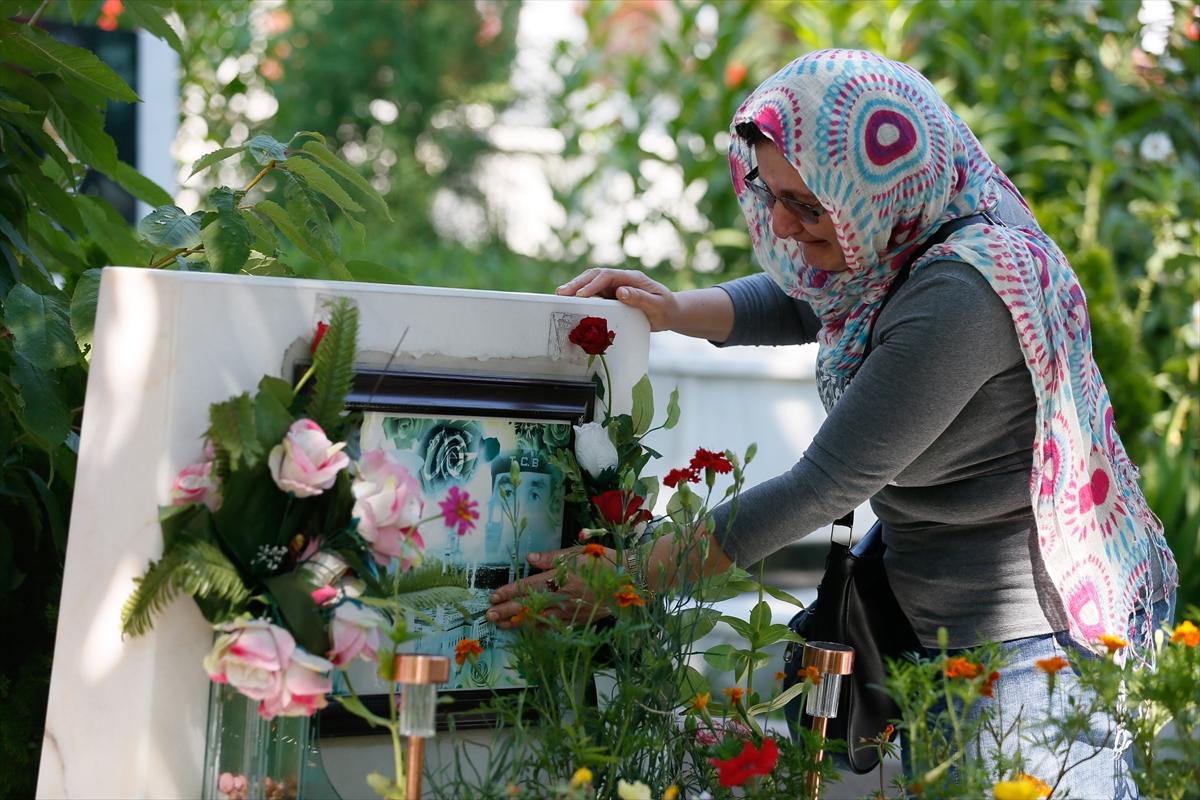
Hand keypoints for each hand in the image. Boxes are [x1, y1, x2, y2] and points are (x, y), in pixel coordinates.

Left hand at [486, 547, 614, 628]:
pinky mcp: (578, 620)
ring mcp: (569, 611)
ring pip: (538, 620)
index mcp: (559, 579)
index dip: (509, 592)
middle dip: (507, 611)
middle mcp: (561, 597)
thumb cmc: (603, 561)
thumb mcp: (576, 553)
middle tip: (489, 616)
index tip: (494, 596)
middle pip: (528, 606)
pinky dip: (540, 630)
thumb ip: (551, 557)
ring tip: (502, 625)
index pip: (527, 587)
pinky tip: (530, 632)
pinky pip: (555, 627)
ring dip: (518, 623)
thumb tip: (529, 558)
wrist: (630, 579)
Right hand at [556, 268, 679, 331]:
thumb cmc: (666, 309)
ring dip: (576, 288)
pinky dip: (582, 296)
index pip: (608, 276)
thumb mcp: (657, 305)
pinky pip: (595, 294)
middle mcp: (621, 279)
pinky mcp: (612, 295)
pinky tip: (572, 303)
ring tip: (561, 296)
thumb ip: (640, 298)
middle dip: (578, 283)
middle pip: (596, 276)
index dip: (593, 284)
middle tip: (561, 293)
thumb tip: (620, 292)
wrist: (670, 312)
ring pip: (592, 282)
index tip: (580, 295)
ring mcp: (616, 286)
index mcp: (632, 278)